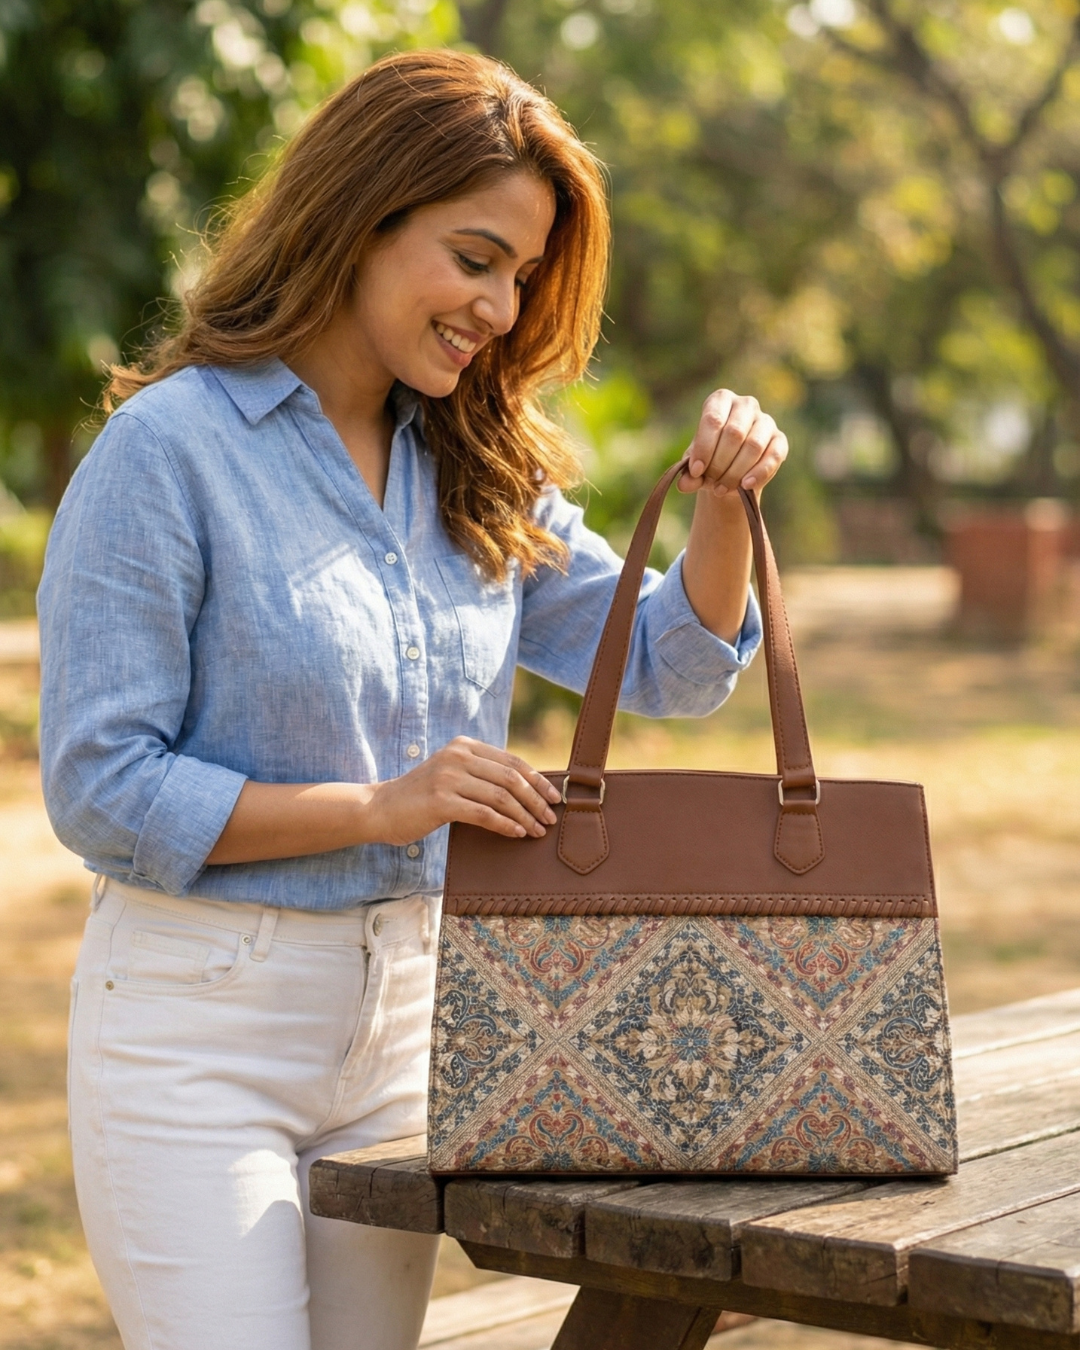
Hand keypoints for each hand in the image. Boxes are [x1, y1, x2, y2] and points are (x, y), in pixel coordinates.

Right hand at [364, 736, 560, 845]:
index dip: (538, 780)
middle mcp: (458, 756)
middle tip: (551, 818)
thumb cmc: (421, 797)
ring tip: (538, 830)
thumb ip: (482, 775)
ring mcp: (448, 777)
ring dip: (525, 816)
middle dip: (536, 800)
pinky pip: (485, 814)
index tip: (555, 797)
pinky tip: (517, 834)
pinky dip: (506, 825)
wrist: (380, 808)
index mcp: (465, 745)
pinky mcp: (441, 801)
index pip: (512, 761)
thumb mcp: (452, 774)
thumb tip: (528, 790)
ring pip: (501, 797)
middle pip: (511, 778)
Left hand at [677, 390, 787, 498]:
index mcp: (720, 400)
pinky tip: (745, 486)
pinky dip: (759, 473)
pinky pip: (773, 456)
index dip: (704, 447)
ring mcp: (766, 421)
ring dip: (736, 471)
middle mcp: (745, 404)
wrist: (730, 472)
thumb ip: (689, 473)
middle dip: (720, 463)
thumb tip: (685, 484)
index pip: (713, 419)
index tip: (696, 470)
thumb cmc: (709, 460)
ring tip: (722, 489)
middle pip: (734, 433)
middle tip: (710, 483)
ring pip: (753, 445)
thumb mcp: (695, 465)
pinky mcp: (780, 439)